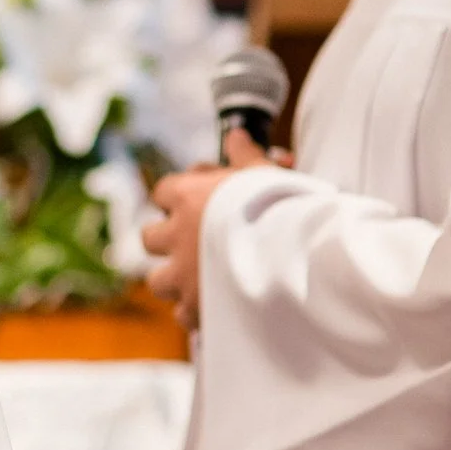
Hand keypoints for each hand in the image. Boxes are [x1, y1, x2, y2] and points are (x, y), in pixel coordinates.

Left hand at [141, 129, 288, 328]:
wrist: (300, 259)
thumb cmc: (286, 210)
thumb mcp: (267, 176)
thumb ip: (246, 156)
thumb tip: (236, 135)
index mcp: (188, 197)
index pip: (162, 191)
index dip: (177, 197)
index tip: (194, 201)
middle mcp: (177, 236)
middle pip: (149, 237)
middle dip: (166, 241)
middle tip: (192, 243)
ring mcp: (183, 274)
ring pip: (158, 280)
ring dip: (175, 279)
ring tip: (201, 279)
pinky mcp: (197, 308)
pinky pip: (183, 314)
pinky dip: (195, 313)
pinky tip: (215, 309)